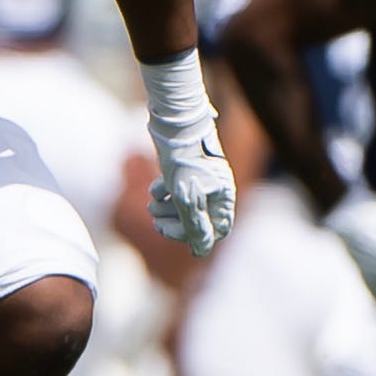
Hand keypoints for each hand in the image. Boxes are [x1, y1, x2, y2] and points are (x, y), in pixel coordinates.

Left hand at [147, 125, 234, 256]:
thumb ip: (195, 226)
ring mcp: (200, 178)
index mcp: (224, 197)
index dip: (194, 235)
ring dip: (165, 208)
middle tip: (156, 221)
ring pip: (183, 204)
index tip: (173, 231)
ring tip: (152, 203)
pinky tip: (155, 189)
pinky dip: (164, 191)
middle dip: (174, 221)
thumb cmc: (184, 162)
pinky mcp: (185, 168)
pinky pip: (176, 188)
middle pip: (197, 219)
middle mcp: (216, 189)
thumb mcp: (188, 199)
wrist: (174, 124)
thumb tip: (200, 251)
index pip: (216, 230)